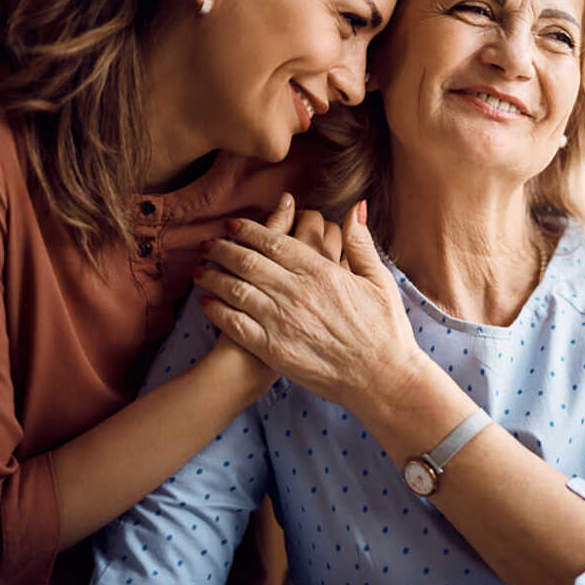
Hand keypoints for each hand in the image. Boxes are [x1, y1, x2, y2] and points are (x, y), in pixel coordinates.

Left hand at [193, 200, 425, 410]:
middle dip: (222, 249)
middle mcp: (297, 293)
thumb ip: (361, 242)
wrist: (383, 378)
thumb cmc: (385, 329)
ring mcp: (283, 322)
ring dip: (212, 277)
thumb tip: (356, 206)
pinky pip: (236, 325)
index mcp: (321, 272)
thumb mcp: (379, 279)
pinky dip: (217, 311)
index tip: (232, 224)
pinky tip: (206, 303)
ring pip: (236, 290)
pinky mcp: (274, 350)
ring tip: (199, 270)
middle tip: (207, 244)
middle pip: (248, 262)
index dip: (248, 230)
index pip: (274, 242)